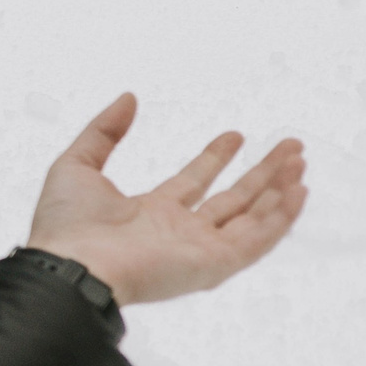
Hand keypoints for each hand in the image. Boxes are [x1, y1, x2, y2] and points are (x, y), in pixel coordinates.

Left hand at [26, 93, 307, 306]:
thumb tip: (127, 98)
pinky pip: (257, 240)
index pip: (193, 182)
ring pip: (251, 218)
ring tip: (299, 161)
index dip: (215, 158)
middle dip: (261, 173)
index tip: (235, 135)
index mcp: (150, 213)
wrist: (71, 267)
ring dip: (278, 190)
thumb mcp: (76, 164)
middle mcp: (180, 232)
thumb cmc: (66, 225)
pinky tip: (298, 192)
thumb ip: (103, 131)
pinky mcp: (213, 264)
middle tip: (289, 146)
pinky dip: (280, 217)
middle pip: (232, 200)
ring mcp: (199, 249)